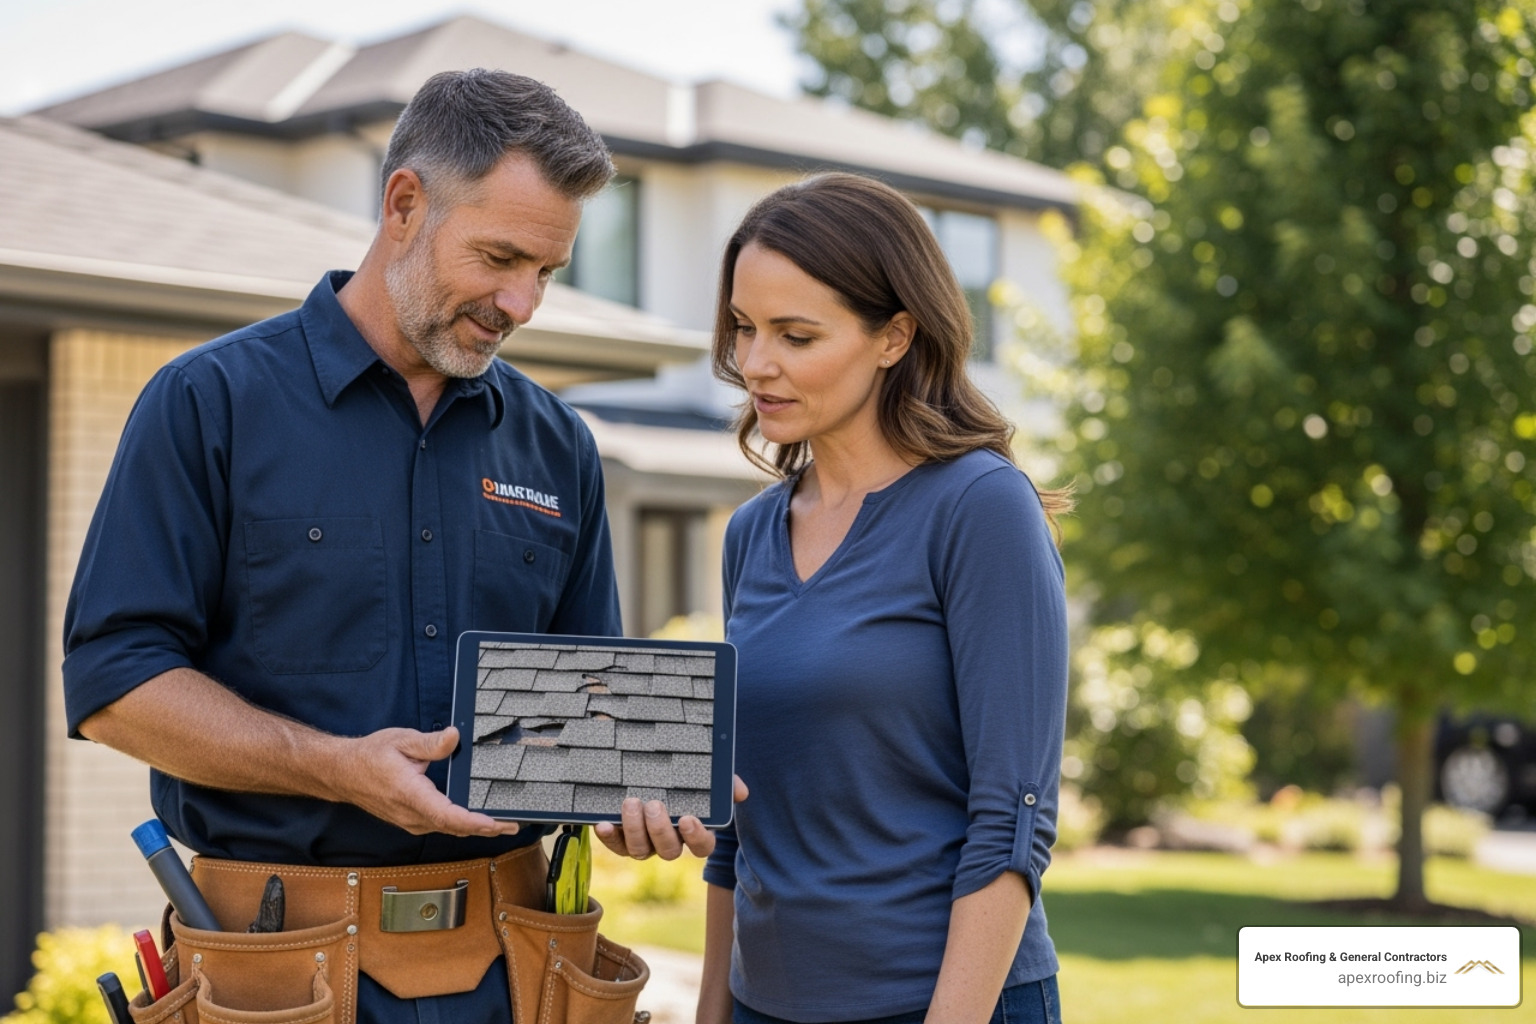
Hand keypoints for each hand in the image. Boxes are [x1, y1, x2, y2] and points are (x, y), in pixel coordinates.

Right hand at [333, 726, 520, 837]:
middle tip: (513, 825)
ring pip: (448, 829)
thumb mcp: (401, 740)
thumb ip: (430, 743)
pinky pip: (440, 825)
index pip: (447, 815)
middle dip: (485, 828)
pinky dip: (461, 824)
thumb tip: (454, 737)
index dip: (474, 822)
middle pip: (454, 827)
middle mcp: (411, 814)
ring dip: (475, 828)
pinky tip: (477, 818)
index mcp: (410, 794)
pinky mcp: (411, 820)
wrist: (343, 773)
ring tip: (503, 823)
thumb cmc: (370, 756)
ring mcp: (410, 821)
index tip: (496, 824)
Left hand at [594, 775, 747, 859]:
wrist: (650, 772)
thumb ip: (725, 783)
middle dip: (660, 830)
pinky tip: (603, 823)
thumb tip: (740, 792)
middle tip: (653, 805)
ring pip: (641, 851)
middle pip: (668, 851)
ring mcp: (645, 844)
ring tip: (631, 803)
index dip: (696, 837)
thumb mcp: (707, 777)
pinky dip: (609, 837)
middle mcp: (670, 842)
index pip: (703, 846)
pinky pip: (616, 846)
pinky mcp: (622, 840)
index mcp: (694, 831)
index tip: (688, 819)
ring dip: (634, 830)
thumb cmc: (686, 779)